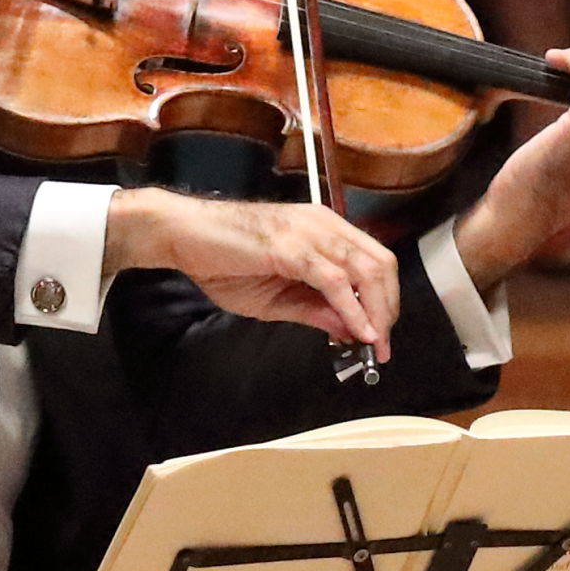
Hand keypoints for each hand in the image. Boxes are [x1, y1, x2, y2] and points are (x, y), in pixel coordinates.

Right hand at [105, 188, 400, 356]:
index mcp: (325, 231)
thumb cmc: (223, 260)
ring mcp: (310, 232)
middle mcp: (324, 225)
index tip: (382, 337)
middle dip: (388, 309)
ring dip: (376, 312)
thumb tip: (351, 330)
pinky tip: (357, 331)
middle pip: (381, 265)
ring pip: (366, 270)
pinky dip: (352, 308)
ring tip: (374, 343)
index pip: (375, 262)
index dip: (386, 301)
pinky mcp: (291, 245)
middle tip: (382, 345)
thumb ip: (316, 310)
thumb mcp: (279, 297)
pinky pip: (335, 280)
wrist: (182, 236)